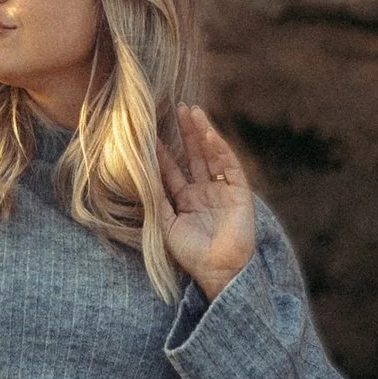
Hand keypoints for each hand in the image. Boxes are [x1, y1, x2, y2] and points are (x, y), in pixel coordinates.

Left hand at [156, 104, 258, 297]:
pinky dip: (219, 149)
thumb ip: (155, 200)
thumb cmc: (191, 254)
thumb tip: (138, 175)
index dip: (162, 151)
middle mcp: (204, 193)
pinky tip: (209, 133)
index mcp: (185, 202)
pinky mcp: (239, 192)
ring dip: (201, 133)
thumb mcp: (165, 225)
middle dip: (184, 133)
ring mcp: (222, 191)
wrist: (219, 271)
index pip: (172, 170)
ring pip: (210, 155)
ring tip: (191, 110)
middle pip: (192, 156)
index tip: (150, 131)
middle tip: (175, 107)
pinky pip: (228, 166)